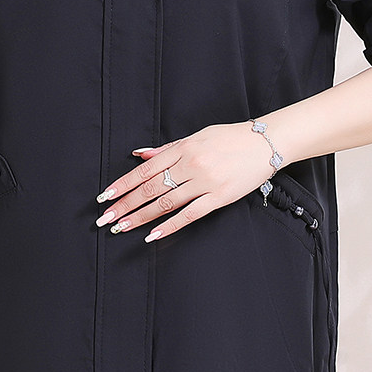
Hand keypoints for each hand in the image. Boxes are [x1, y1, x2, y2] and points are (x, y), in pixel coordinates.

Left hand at [94, 122, 277, 242]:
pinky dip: (169, 226)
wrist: (266, 142)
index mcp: (182, 148)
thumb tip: (139, 155)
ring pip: (165, 203)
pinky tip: (153, 235)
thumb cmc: (230, 137)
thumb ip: (167, 149)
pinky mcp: (220, 197)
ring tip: (121, 227)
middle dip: (125, 204)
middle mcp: (190, 165)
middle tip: (105, 218)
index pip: (145, 170)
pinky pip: (190, 214)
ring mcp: (205, 182)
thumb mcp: (196, 136)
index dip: (123, 184)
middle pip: (150, 188)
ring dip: (140, 217)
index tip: (105, 196)